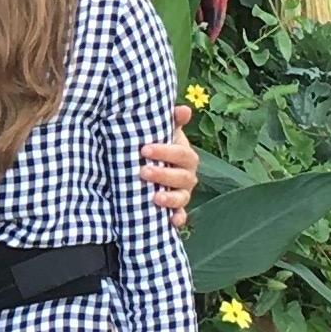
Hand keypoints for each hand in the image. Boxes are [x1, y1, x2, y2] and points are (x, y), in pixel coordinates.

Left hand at [142, 105, 199, 227]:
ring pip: (182, 197)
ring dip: (170, 199)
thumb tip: (184, 109)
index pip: (180, 153)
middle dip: (163, 175)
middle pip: (182, 177)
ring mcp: (182, 193)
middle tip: (143, 171)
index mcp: (185, 155)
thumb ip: (172, 120)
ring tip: (154, 198)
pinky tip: (170, 221)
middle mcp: (187, 175)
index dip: (165, 151)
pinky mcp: (176, 208)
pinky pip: (180, 215)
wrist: (152, 164)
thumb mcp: (163, 131)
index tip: (144, 149)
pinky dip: (177, 219)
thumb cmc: (158, 145)